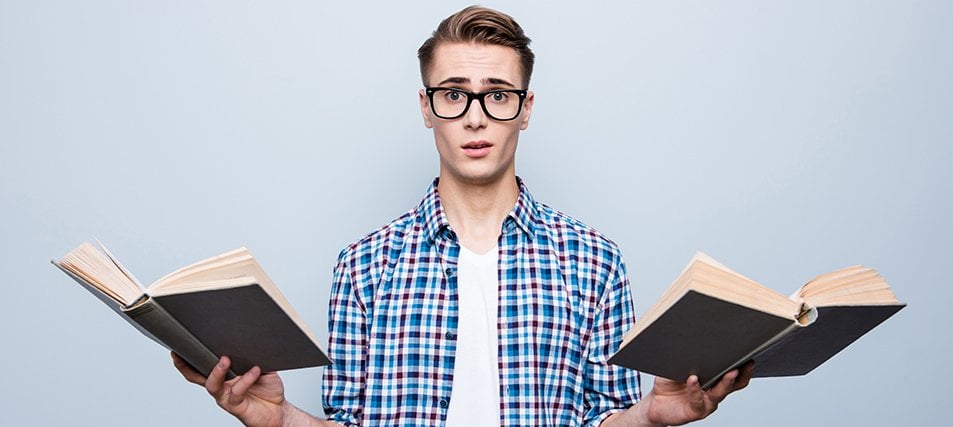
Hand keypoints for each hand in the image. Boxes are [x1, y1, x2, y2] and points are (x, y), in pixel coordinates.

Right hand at [172, 352, 286, 426]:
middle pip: (196, 377)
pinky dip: (245, 380)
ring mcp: (227, 397)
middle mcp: (221, 387)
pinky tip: (255, 371)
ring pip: (212, 385)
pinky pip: (236, 392)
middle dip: (188, 365)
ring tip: (225, 359)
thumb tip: (249, 340)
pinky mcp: (236, 406)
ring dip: (217, 371)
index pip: (201, 367)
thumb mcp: (262, 367)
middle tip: (190, 350)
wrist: (279, 411)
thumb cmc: (268, 389)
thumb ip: (254, 356)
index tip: (178, 348)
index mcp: (223, 376)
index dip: (187, 359)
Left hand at [645, 362, 753, 425]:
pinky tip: (693, 380)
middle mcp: (713, 391)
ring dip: (725, 382)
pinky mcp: (696, 411)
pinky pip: (698, 400)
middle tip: (745, 362)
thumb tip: (693, 339)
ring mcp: (706, 402)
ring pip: (720, 393)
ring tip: (728, 372)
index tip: (748, 354)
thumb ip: (687, 356)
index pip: (735, 374)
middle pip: (735, 384)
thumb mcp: (678, 365)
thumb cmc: (669, 383)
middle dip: (742, 373)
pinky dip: (695, 389)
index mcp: (714, 380)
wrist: (656, 403)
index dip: (744, 366)